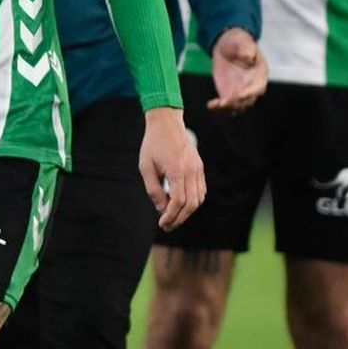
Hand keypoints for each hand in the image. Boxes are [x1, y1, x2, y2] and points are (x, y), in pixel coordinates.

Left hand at [139, 108, 205, 230]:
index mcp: (177, 170)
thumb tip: (161, 209)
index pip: (179, 201)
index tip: (162, 223)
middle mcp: (191, 170)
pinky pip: (201, 189)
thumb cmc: (153, 144)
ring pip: (199, 199)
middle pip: (191, 204)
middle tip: (168, 225)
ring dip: (187, 211)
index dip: (171, 216)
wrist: (167, 123)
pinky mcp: (199, 167)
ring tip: (173, 216)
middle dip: (180, 218)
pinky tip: (181, 204)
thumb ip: (154, 189)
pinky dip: (193, 200)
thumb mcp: (146, 167)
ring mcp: (198, 168)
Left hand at [207, 28, 268, 113]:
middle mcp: (252, 85)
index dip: (251, 92)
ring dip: (227, 108)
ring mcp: (241, 91)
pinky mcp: (229, 94)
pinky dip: (219, 108)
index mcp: (260, 73)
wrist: (226, 46)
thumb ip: (246, 48)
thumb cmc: (238, 41)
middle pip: (248, 100)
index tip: (240, 95)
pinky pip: (226, 105)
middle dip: (237, 103)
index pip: (258, 87)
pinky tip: (211, 105)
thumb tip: (248, 56)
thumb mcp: (241, 40)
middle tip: (224, 102)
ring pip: (238, 106)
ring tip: (216, 105)